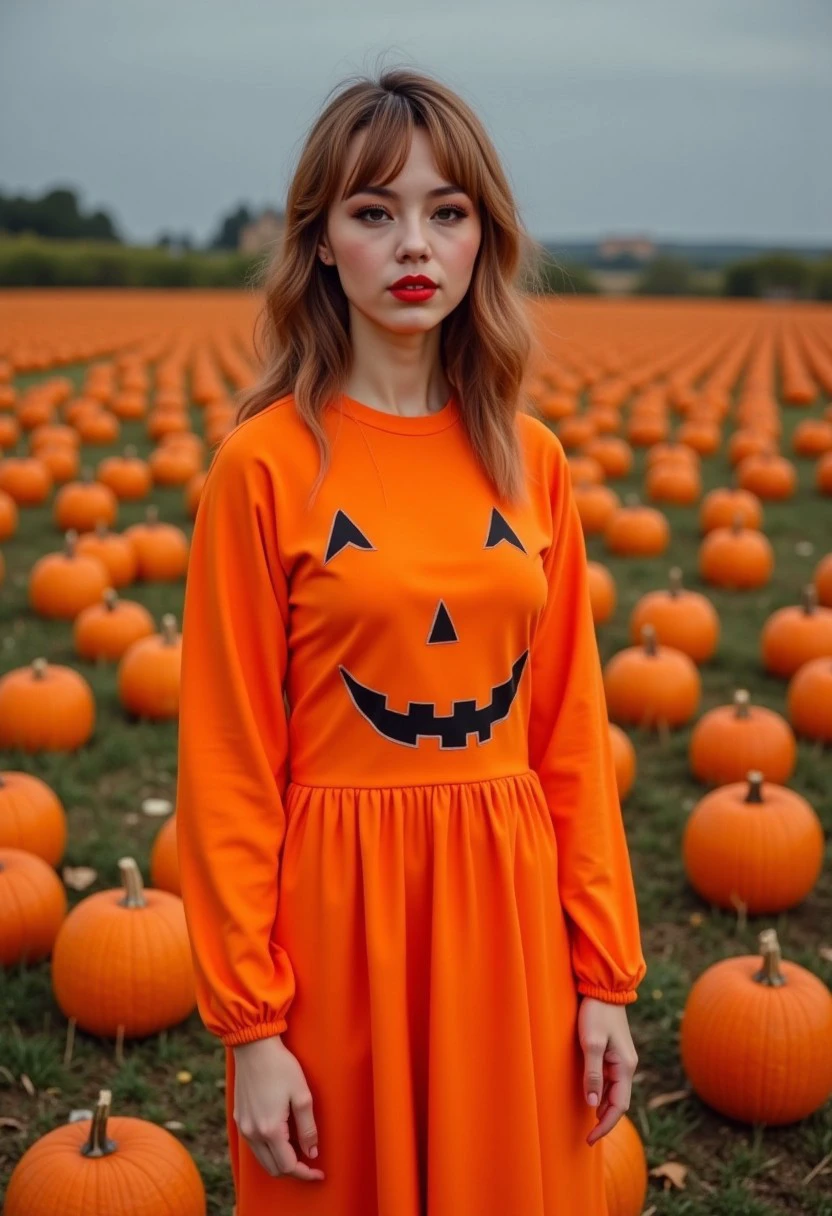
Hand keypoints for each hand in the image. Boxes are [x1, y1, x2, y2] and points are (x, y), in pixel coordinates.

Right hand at [232, 1036, 324, 1180]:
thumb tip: (312, 1152)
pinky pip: (254, 1146)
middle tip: (310, 1165)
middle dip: (293, 1171)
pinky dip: (268, 1150)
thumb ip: (308, 1127)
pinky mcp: (239, 1118)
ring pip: (262, 1159)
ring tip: (298, 1152)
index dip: (305, 1173)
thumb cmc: (281, 1066)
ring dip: (280, 1162)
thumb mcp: (302, 1095)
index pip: (288, 1166)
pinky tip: (281, 1139)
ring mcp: (244, 1126)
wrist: (254, 1046)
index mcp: (270, 1129)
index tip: (319, 1173)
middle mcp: (253, 1133)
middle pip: (273, 1168)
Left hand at [577, 997, 637, 1146]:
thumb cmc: (596, 1013)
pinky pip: (610, 1080)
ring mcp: (621, 1059)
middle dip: (605, 1120)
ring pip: (614, 1091)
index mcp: (625, 1066)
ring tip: (589, 1123)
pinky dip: (602, 1093)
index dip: (605, 1125)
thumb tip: (592, 1104)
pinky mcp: (614, 1052)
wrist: (604, 989)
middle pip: (619, 1101)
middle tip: (588, 1136)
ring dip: (604, 1107)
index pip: (619, 1106)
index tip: (590, 1139)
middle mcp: (627, 1066)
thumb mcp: (591, 1043)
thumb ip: (592, 1073)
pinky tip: (592, 1098)